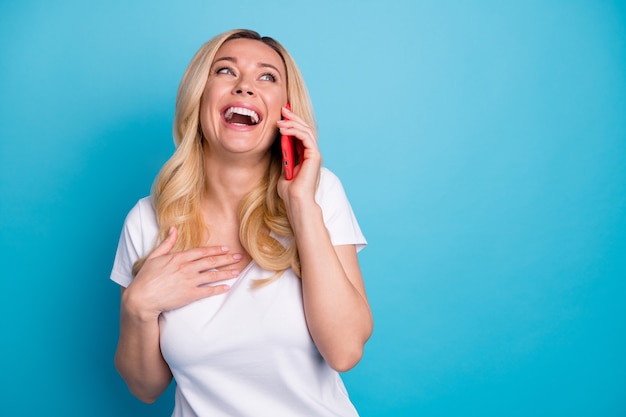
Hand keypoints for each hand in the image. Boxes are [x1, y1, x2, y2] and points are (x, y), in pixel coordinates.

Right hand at [123, 227, 240, 320]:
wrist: (141, 298)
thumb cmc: (145, 278)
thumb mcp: (154, 256)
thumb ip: (167, 243)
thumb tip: (173, 229)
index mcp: (179, 257)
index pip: (202, 251)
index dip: (215, 250)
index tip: (226, 249)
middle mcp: (186, 268)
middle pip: (211, 261)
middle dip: (227, 259)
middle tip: (239, 257)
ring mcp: (189, 281)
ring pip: (213, 275)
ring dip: (226, 273)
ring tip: (237, 271)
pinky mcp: (189, 295)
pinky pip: (208, 291)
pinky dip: (218, 289)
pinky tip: (227, 287)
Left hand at [276, 106, 320, 204]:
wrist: (296, 201)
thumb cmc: (289, 191)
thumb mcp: (284, 169)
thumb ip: (285, 157)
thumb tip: (280, 144)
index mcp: (305, 155)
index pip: (300, 133)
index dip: (292, 122)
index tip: (281, 115)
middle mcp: (311, 153)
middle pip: (305, 129)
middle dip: (293, 118)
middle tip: (283, 109)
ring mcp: (314, 154)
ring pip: (306, 131)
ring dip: (293, 124)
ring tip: (280, 121)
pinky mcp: (314, 156)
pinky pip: (306, 138)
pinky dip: (295, 131)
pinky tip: (284, 130)